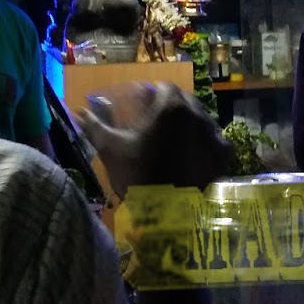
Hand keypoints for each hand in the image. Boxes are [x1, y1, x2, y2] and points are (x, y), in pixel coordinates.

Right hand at [78, 83, 234, 199]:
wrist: (165, 216)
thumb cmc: (136, 176)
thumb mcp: (111, 148)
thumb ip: (96, 125)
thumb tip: (80, 110)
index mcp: (170, 106)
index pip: (163, 87)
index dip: (151, 94)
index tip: (140, 105)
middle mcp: (197, 114)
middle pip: (184, 100)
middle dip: (169, 106)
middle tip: (154, 122)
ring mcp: (213, 135)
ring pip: (200, 118)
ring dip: (187, 122)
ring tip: (172, 138)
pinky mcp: (223, 155)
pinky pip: (214, 138)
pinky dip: (203, 141)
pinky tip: (192, 152)